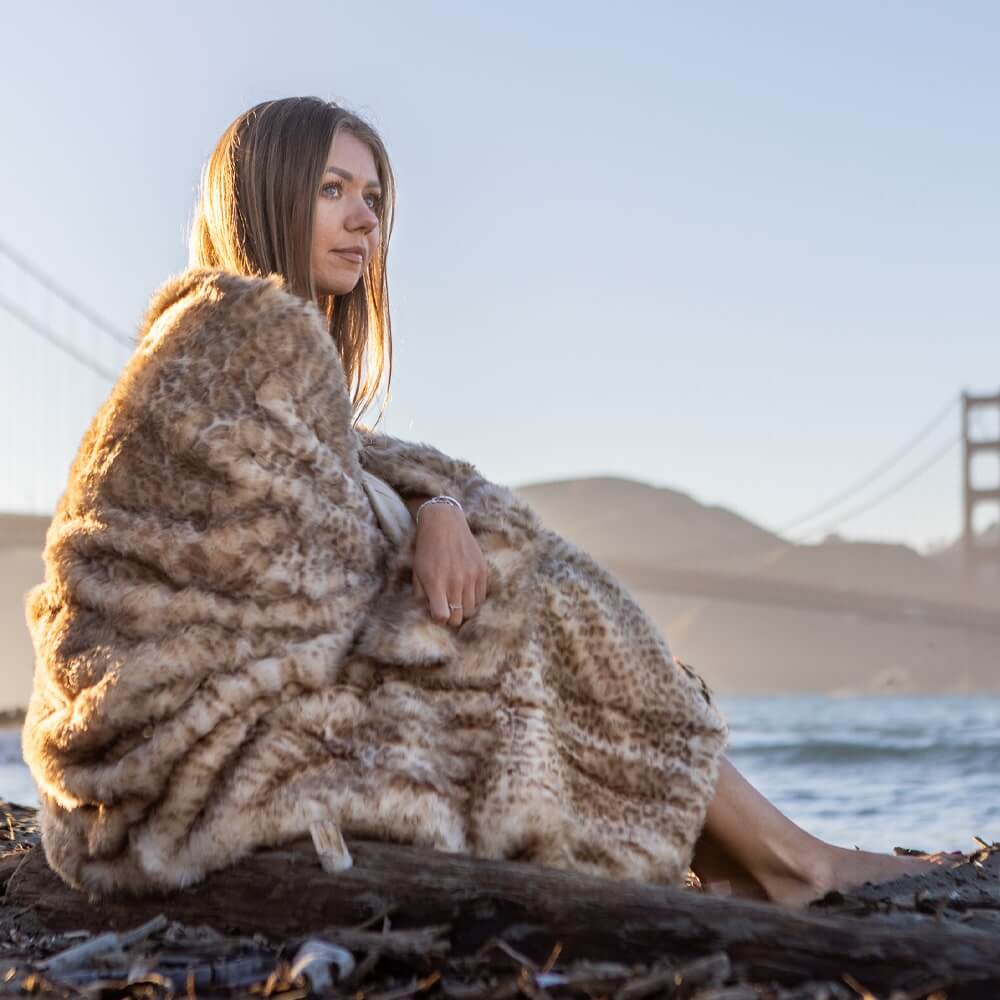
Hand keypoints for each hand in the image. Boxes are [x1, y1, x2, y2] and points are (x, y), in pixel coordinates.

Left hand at [411, 504, 487, 626]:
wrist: (444, 523)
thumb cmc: (426, 549)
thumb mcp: (416, 572)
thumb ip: (421, 595)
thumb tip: (429, 613)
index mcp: (436, 583)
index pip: (442, 617)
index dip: (439, 619)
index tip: (437, 612)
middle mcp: (455, 582)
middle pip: (458, 617)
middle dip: (451, 617)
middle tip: (447, 608)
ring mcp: (471, 576)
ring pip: (471, 610)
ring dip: (463, 610)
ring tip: (457, 601)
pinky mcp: (482, 570)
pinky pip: (482, 597)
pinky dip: (474, 600)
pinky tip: (466, 593)